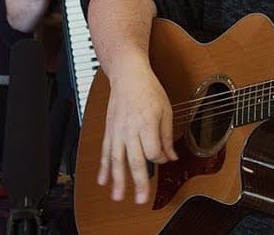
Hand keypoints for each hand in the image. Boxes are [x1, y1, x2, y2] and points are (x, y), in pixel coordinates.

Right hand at [96, 58, 175, 204]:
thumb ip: (166, 136)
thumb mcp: (166, 110)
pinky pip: (106, 152)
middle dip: (138, 182)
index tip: (165, 157)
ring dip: (117, 180)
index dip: (161, 159)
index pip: (154, 152)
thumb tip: (170, 157)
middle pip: (134, 161)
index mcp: (146, 124)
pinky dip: (104, 167)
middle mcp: (129, 130)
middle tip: (141, 200)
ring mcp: (117, 131)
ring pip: (116, 160)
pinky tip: (102, 181)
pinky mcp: (110, 130)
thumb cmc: (148, 89)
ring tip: (118, 197)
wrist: (127, 74)